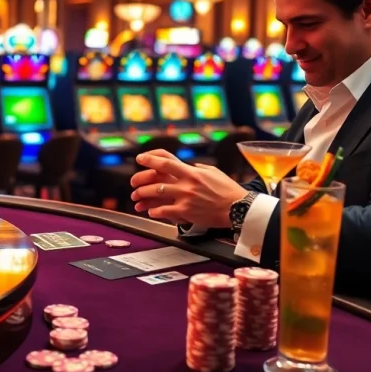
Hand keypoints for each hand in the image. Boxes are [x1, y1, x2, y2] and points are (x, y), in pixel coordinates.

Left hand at [130, 149, 247, 227]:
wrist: (237, 208)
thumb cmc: (227, 190)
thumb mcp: (213, 172)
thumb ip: (198, 169)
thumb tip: (190, 166)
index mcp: (192, 172)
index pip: (166, 162)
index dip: (150, 159)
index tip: (141, 158)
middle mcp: (187, 183)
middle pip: (157, 179)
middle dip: (141, 180)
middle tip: (133, 182)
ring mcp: (185, 198)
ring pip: (157, 195)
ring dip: (144, 196)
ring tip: (138, 198)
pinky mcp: (186, 212)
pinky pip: (164, 211)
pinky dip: (155, 211)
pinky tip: (151, 211)